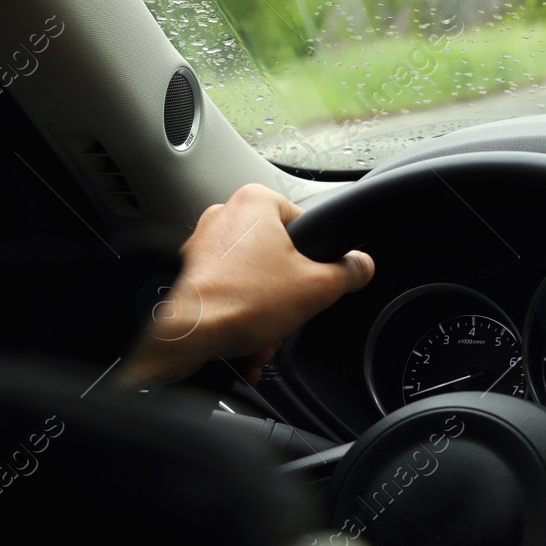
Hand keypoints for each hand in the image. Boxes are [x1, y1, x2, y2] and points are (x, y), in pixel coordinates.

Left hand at [119, 184, 373, 386]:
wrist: (184, 336)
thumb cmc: (240, 302)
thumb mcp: (319, 287)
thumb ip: (350, 271)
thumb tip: (361, 265)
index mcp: (256, 202)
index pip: (306, 224)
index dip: (315, 260)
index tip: (313, 282)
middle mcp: (224, 216)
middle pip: (278, 257)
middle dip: (286, 297)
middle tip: (288, 314)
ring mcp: (201, 244)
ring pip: (251, 280)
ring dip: (264, 314)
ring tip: (263, 337)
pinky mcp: (187, 274)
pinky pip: (227, 294)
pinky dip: (240, 318)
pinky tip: (246, 342)